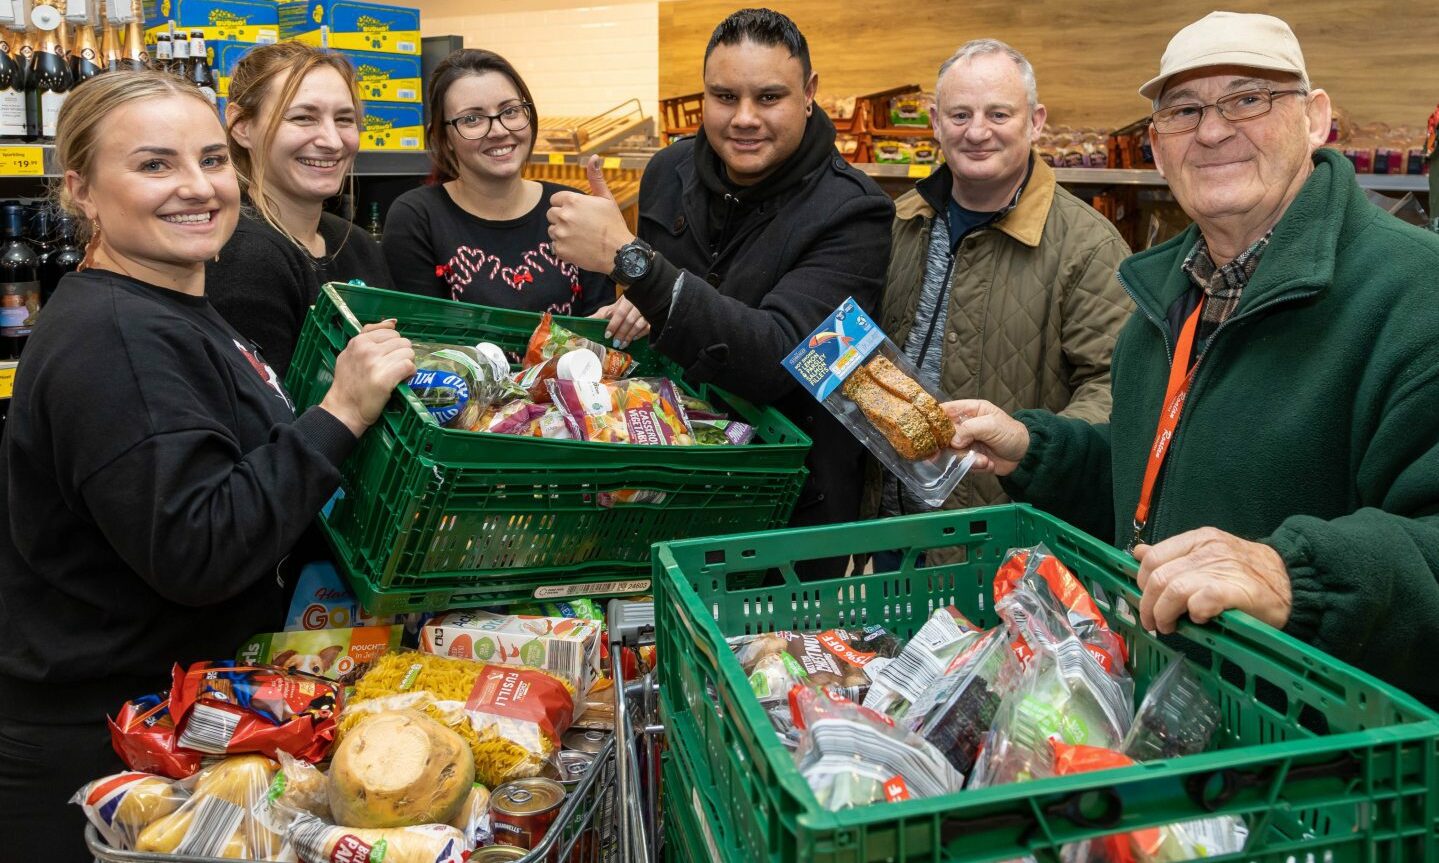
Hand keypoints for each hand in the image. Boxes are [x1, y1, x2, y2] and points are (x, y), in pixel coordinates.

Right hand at [319, 319, 415, 436]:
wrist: (343, 410)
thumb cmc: (349, 383)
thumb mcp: (350, 353)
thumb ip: (369, 334)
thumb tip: (393, 322)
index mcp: (358, 341)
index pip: (391, 332)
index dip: (394, 346)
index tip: (388, 358)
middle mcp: (366, 349)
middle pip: (403, 342)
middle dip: (402, 355)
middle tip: (393, 368)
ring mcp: (375, 363)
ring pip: (408, 353)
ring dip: (407, 364)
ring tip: (397, 375)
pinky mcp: (384, 379)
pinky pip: (409, 366)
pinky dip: (410, 374)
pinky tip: (402, 380)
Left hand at [547, 155, 633, 273]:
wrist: (619, 253)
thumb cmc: (614, 224)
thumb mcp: (606, 198)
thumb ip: (595, 178)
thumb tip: (594, 157)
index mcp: (572, 201)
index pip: (555, 200)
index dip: (565, 206)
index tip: (577, 213)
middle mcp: (564, 215)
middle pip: (551, 214)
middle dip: (562, 219)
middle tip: (580, 226)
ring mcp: (561, 233)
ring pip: (552, 230)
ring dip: (562, 234)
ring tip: (580, 238)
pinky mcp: (560, 250)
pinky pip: (555, 246)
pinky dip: (564, 248)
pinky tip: (578, 248)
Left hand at [589, 295, 649, 346]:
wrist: (643, 298)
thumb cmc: (625, 306)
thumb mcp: (612, 308)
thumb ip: (600, 315)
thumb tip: (585, 321)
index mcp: (626, 300)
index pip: (620, 313)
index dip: (613, 325)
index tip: (607, 335)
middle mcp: (638, 304)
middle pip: (629, 321)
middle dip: (621, 333)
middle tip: (615, 343)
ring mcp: (647, 311)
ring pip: (639, 325)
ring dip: (630, 336)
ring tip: (622, 344)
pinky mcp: (653, 318)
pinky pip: (648, 328)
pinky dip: (640, 334)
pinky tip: (634, 339)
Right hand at [942, 399, 1029, 474]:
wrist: (1026, 456)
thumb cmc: (1011, 434)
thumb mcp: (991, 425)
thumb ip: (969, 429)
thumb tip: (952, 441)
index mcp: (970, 410)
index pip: (945, 410)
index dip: (934, 418)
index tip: (928, 429)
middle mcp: (965, 426)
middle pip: (944, 434)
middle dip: (947, 446)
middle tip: (948, 453)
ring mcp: (967, 443)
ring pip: (952, 452)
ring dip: (966, 458)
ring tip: (983, 460)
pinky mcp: (970, 458)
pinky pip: (962, 464)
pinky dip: (974, 466)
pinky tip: (987, 464)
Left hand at [1134, 527, 1291, 632]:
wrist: (1295, 581)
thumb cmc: (1250, 574)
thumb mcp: (1209, 555)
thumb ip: (1175, 555)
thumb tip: (1140, 553)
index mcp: (1199, 539)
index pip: (1153, 557)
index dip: (1142, 583)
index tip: (1146, 600)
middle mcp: (1208, 550)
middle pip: (1159, 577)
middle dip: (1149, 605)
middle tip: (1155, 622)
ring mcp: (1223, 569)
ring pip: (1174, 590)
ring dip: (1165, 614)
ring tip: (1171, 626)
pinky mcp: (1238, 590)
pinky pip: (1202, 600)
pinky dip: (1194, 612)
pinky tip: (1199, 619)